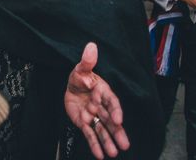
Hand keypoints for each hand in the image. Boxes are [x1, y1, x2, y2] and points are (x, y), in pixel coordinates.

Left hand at [65, 43, 128, 158]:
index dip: (115, 110)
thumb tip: (91, 46)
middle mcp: (100, 105)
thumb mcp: (81, 68)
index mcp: (102, 91)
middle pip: (110, 120)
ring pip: (102, 129)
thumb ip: (87, 61)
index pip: (111, 101)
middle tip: (125, 144)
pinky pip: (90, 134)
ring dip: (108, 141)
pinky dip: (94, 144)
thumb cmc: (79, 76)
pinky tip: (100, 155)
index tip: (118, 119)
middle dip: (117, 132)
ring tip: (114, 153)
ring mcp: (93, 115)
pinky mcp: (85, 123)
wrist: (71, 86)